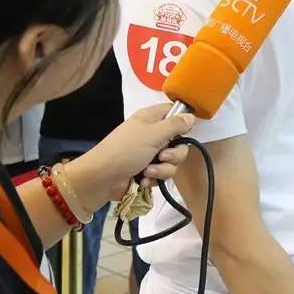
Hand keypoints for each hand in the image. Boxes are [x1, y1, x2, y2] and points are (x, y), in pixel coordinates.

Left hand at [68, 105, 195, 205]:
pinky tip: (144, 181)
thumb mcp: (152, 134)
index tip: (185, 132)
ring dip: (163, 169)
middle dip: (174, 154)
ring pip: (171, 162)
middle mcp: (152, 135)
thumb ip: (174, 125)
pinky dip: (154, 178)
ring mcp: (149, 154)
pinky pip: (161, 174)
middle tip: (163, 157)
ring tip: (148, 172)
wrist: (101, 178)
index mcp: (151, 119)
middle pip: (178, 142)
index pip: (174, 112)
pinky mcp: (146, 171)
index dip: (182, 121)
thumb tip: (192, 116)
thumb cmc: (125, 150)